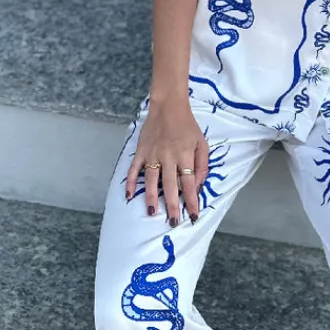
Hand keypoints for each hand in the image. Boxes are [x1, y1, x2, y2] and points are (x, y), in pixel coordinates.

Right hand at [125, 100, 208, 225]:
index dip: (192, 201)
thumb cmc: (188, 127)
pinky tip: (128, 195)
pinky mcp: (141, 151)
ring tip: (152, 213)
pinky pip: (133, 169)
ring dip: (151, 198)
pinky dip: (129, 182)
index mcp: (185, 156)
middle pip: (170, 186)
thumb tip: (198, 186)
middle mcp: (168, 157)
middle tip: (173, 222)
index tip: (193, 216)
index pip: (190, 184)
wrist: (168, 106)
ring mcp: (152, 154)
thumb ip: (202, 165)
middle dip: (172, 206)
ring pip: (151, 180)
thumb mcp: (202, 144)